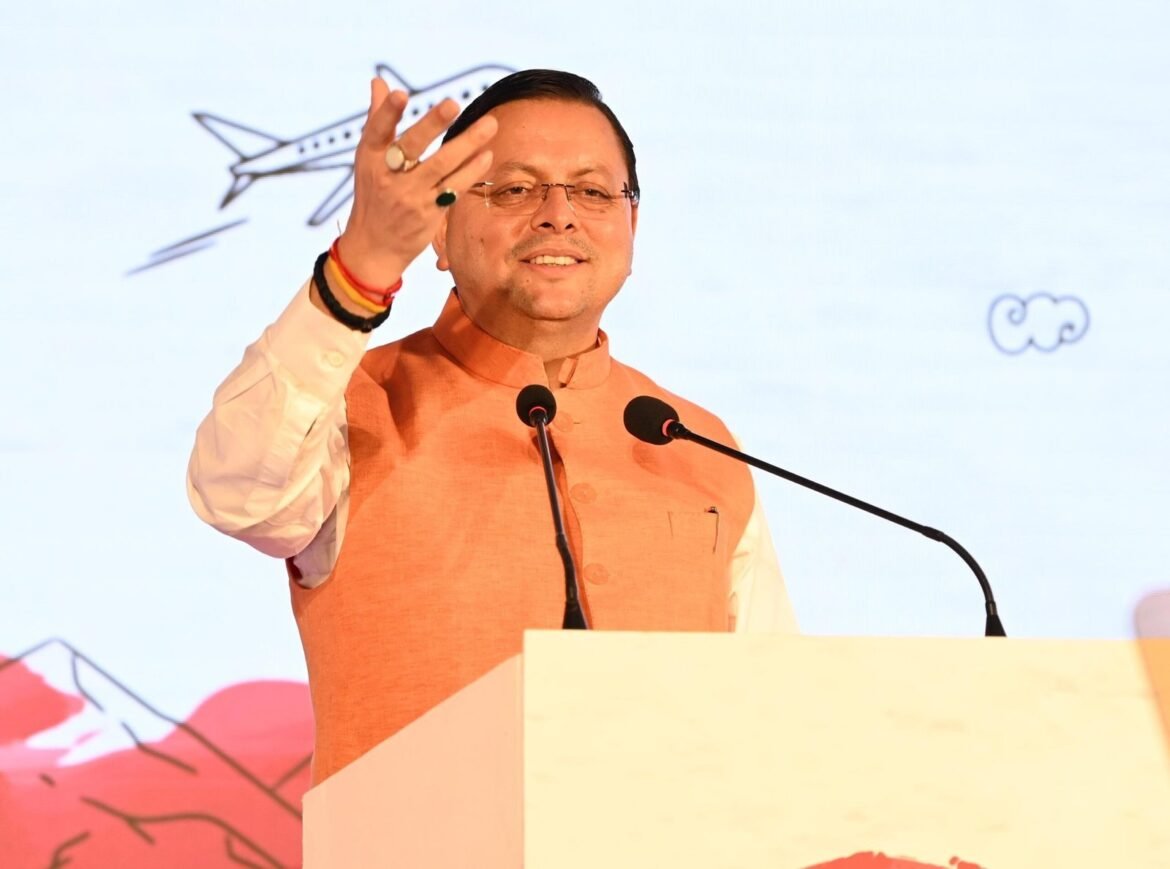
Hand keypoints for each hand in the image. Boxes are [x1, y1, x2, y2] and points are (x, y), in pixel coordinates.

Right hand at [336, 77, 495, 286]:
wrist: (374, 246)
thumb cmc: (373, 194)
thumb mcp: (368, 158)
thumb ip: (378, 118)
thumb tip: (379, 81)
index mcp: (369, 157)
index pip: (376, 131)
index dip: (387, 113)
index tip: (400, 93)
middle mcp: (388, 176)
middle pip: (411, 146)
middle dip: (432, 124)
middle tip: (453, 102)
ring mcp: (409, 196)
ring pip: (441, 166)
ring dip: (467, 144)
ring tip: (490, 124)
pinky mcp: (429, 213)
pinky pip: (454, 188)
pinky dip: (471, 171)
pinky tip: (486, 156)